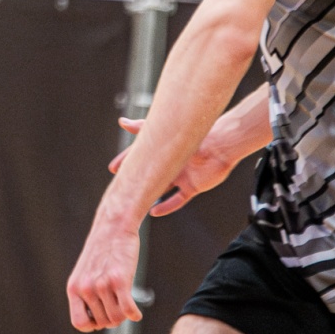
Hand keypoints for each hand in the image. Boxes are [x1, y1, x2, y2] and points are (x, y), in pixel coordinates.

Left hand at [65, 218, 143, 330]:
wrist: (113, 227)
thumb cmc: (102, 253)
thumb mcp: (85, 274)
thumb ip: (86, 295)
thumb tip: (95, 324)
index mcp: (74, 289)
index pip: (80, 323)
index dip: (93, 325)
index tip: (102, 316)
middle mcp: (85, 288)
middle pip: (103, 323)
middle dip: (112, 318)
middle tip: (118, 305)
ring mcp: (101, 284)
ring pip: (117, 319)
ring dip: (124, 315)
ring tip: (125, 303)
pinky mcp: (119, 279)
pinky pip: (128, 310)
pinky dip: (134, 314)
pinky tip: (136, 313)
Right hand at [107, 116, 240, 215]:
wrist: (221, 145)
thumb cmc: (196, 136)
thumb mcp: (165, 132)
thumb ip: (142, 127)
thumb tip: (122, 122)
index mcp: (166, 151)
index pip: (141, 157)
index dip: (126, 162)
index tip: (113, 168)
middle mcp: (172, 165)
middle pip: (150, 175)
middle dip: (135, 181)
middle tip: (120, 187)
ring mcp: (181, 176)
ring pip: (162, 189)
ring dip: (150, 196)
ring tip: (134, 203)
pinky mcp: (192, 187)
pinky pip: (177, 199)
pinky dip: (166, 206)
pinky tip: (154, 211)